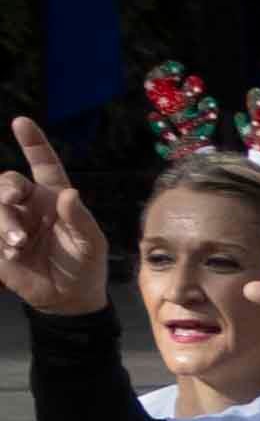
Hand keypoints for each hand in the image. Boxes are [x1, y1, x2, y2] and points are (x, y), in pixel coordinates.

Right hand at [0, 120, 106, 318]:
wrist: (68, 299)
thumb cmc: (84, 265)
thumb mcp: (90, 244)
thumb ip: (79, 219)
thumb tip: (68, 194)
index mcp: (54, 196)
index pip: (43, 163)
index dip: (33, 143)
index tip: (21, 122)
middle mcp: (29, 204)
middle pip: (8, 182)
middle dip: (6, 191)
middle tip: (12, 203)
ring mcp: (10, 221)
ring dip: (2, 222)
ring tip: (17, 247)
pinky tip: (8, 254)